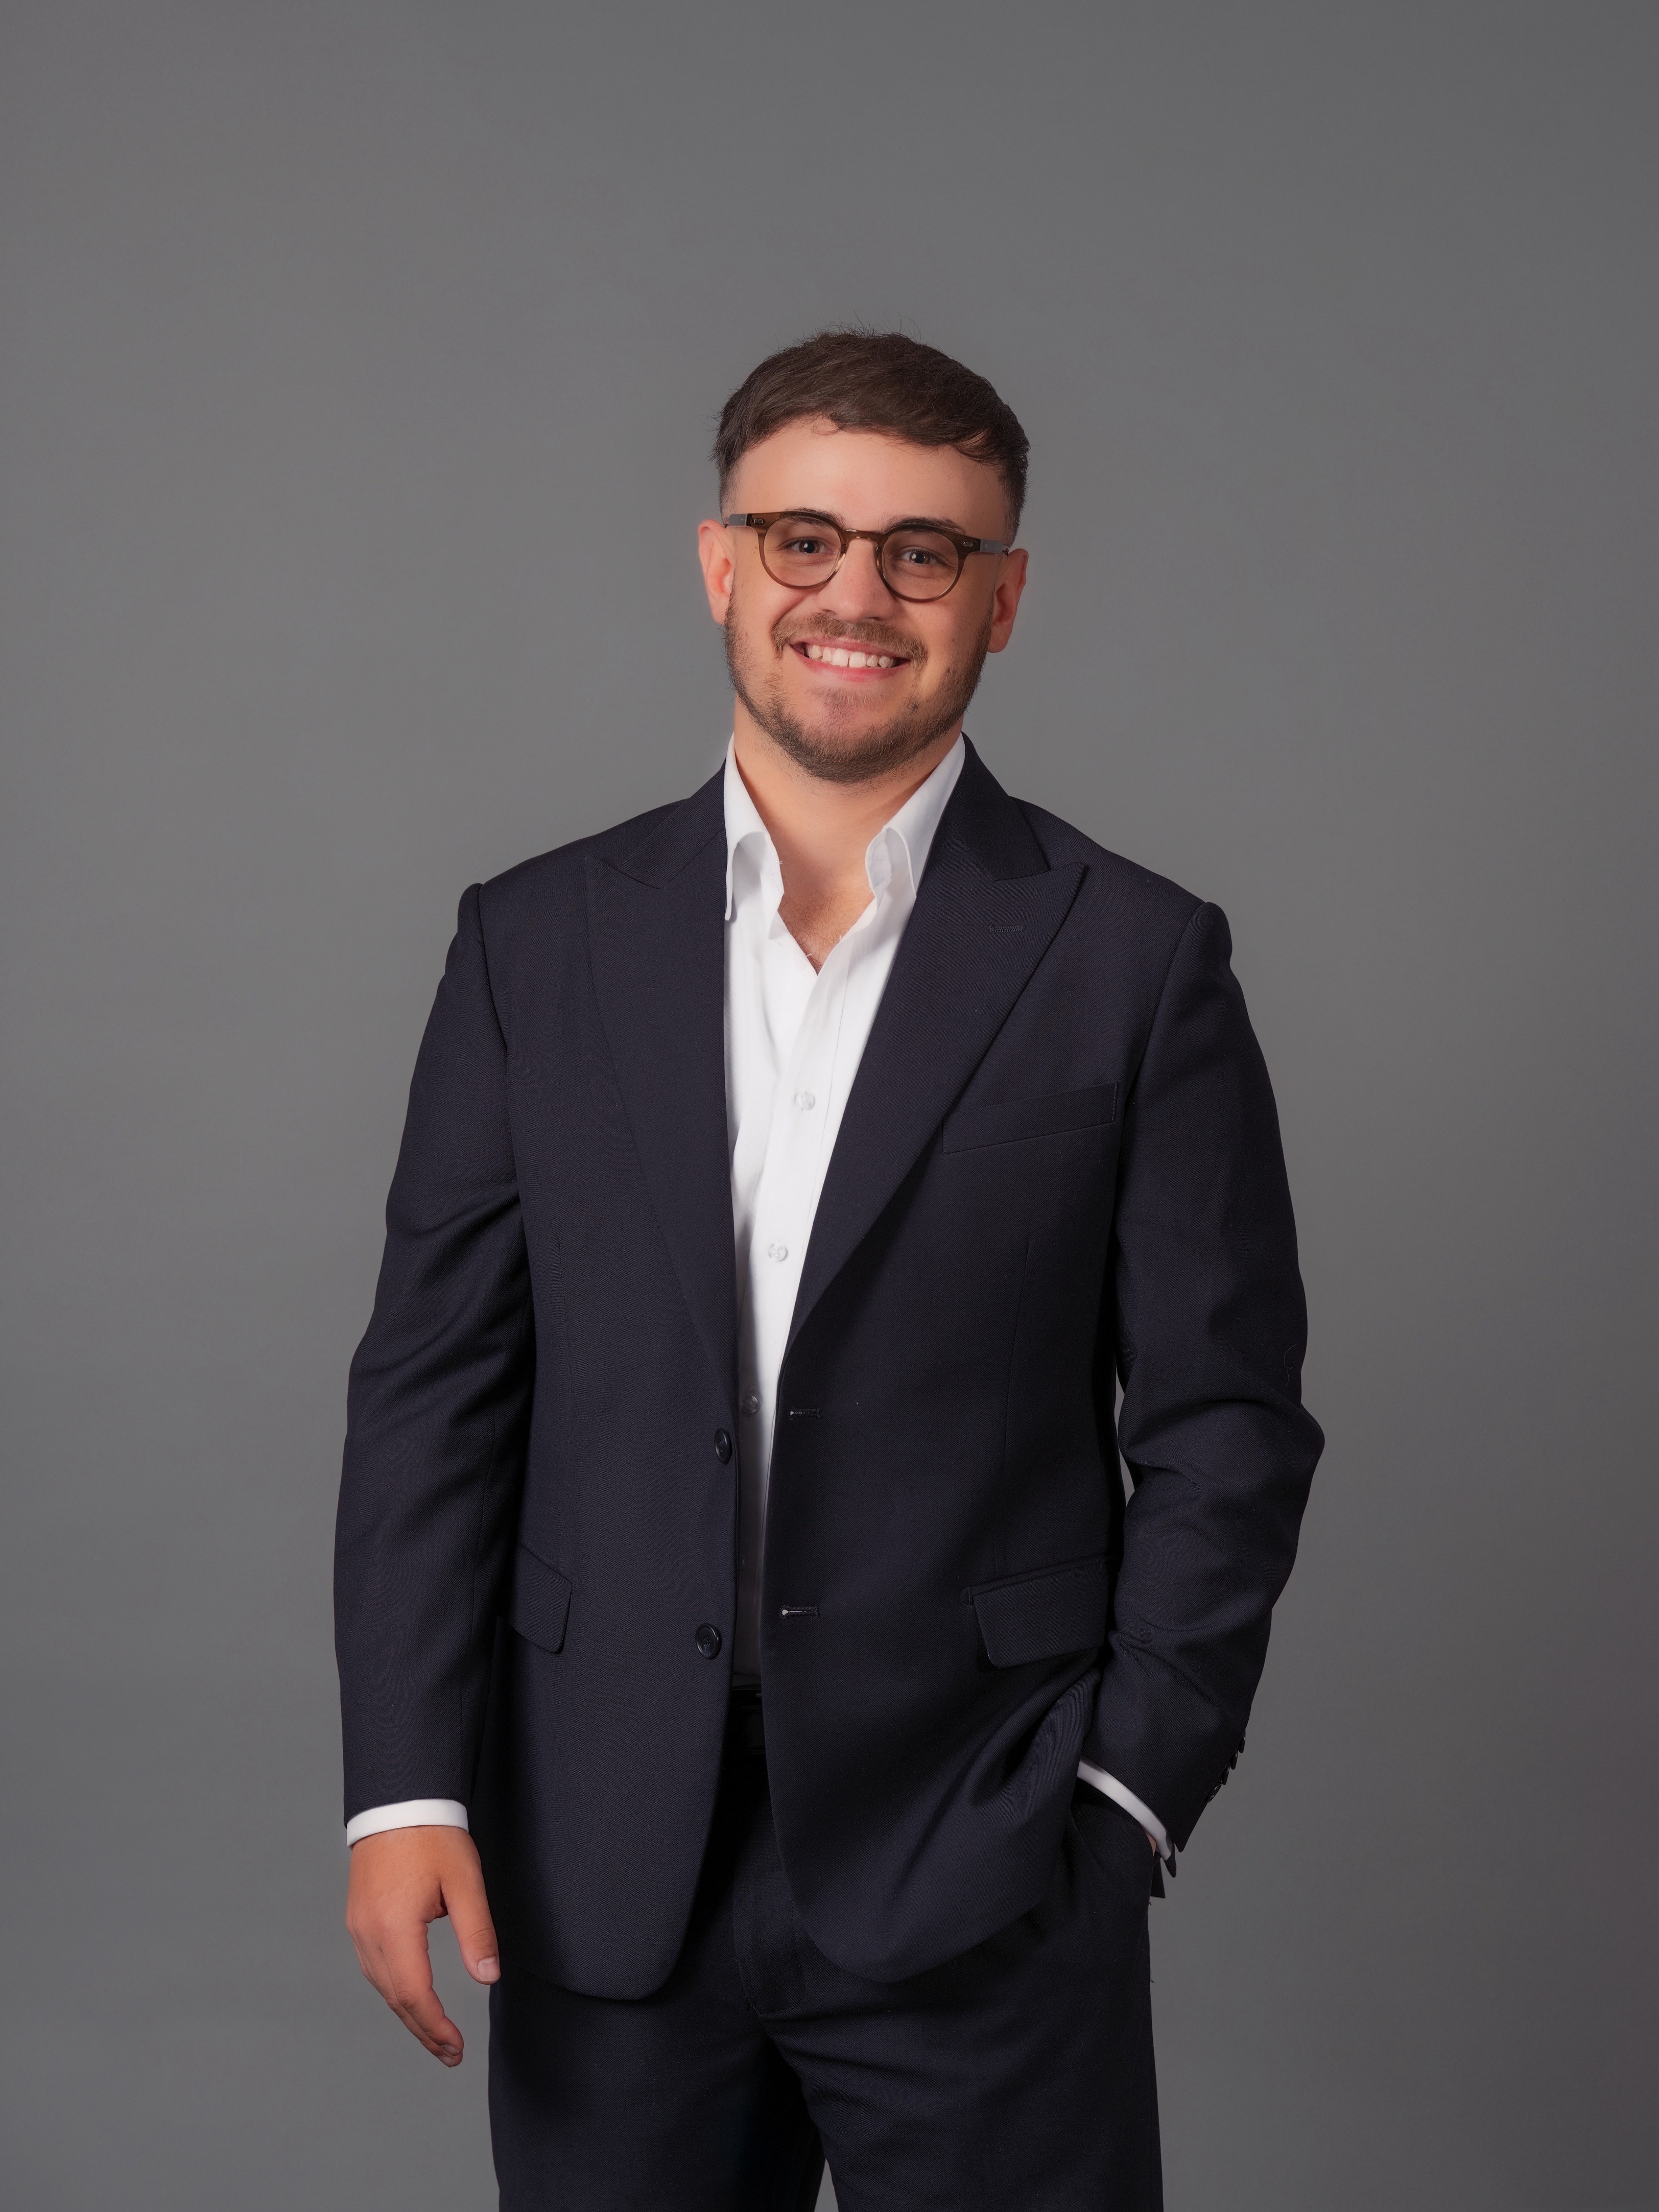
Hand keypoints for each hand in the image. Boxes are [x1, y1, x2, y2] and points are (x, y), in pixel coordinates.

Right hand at [346, 1825, 499, 2065]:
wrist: (398, 1799)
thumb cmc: (434, 1836)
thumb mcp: (465, 1882)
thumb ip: (477, 1931)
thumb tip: (488, 1976)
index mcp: (394, 1927)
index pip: (415, 1995)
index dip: (436, 2027)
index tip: (457, 2048)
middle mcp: (368, 1933)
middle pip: (395, 1998)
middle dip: (423, 2030)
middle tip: (450, 2054)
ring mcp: (358, 1926)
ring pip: (381, 1986)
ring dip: (408, 2013)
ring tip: (435, 2033)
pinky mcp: (358, 1917)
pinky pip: (374, 1966)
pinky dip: (394, 1989)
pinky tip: (411, 1996)